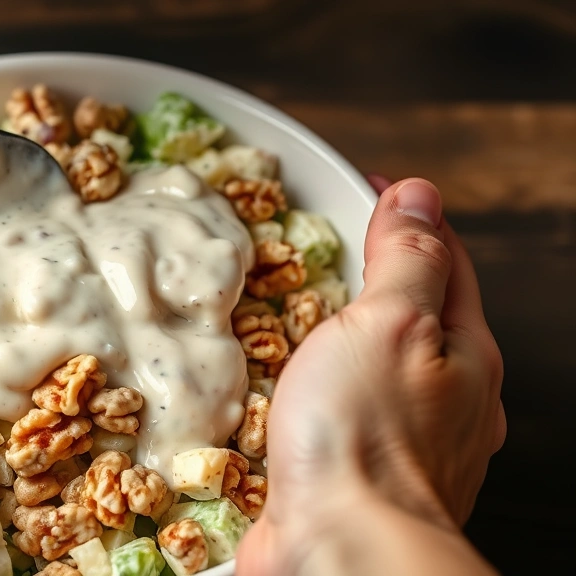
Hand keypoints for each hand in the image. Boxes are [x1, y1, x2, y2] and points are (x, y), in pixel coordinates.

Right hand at [236, 178, 505, 574]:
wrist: (339, 549)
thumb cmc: (363, 435)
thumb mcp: (391, 322)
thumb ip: (407, 260)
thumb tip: (421, 197)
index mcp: (464, 353)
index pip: (446, 259)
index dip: (409, 215)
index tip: (369, 186)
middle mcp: (445, 399)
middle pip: (415, 314)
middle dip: (373, 275)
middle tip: (323, 243)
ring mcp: (405, 443)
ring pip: (374, 367)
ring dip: (339, 336)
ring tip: (292, 308)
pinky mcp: (357, 476)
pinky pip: (339, 414)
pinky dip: (315, 388)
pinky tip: (283, 387)